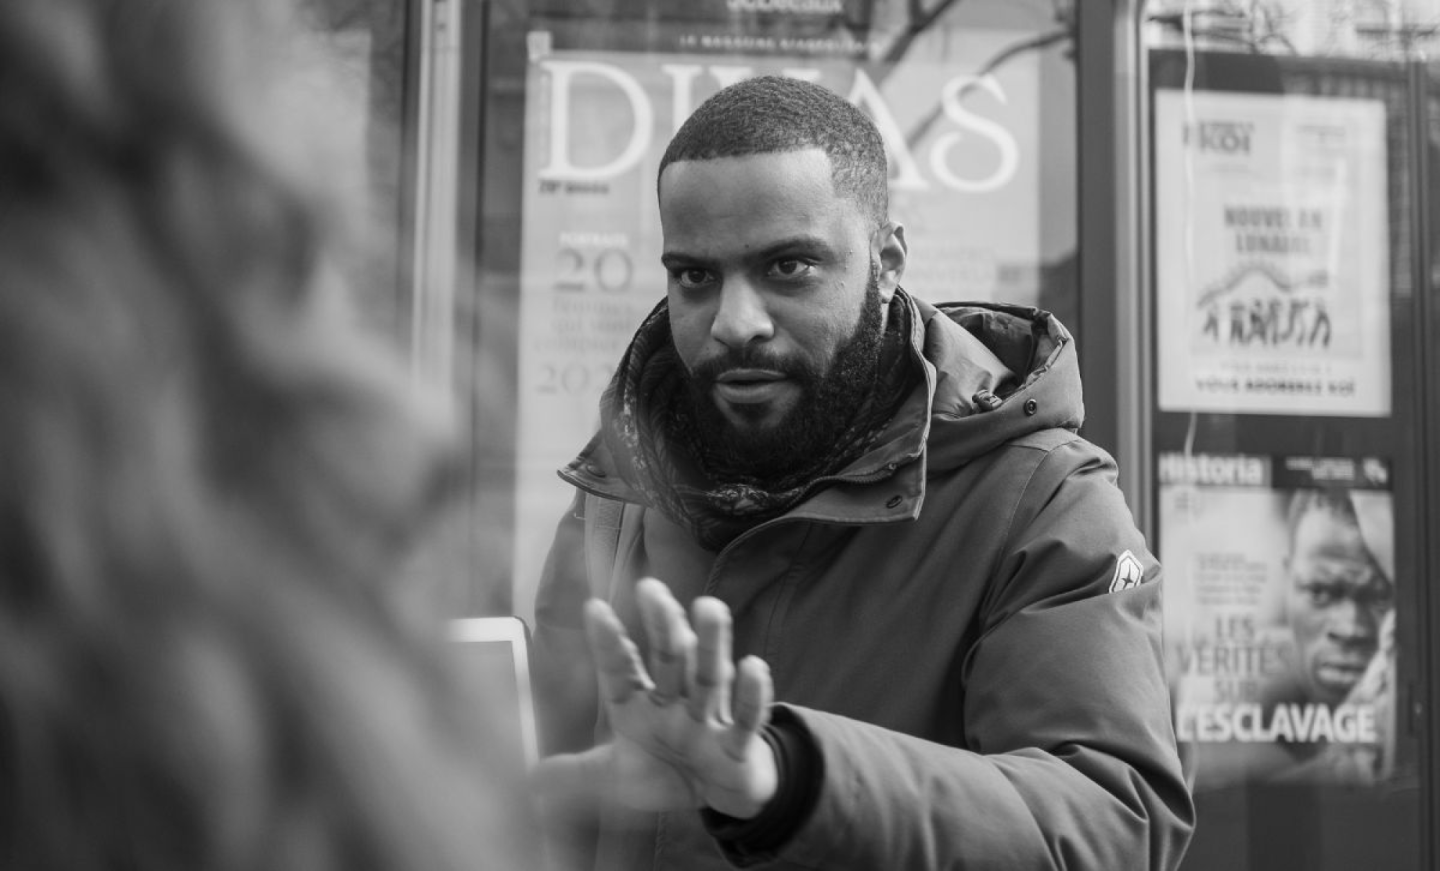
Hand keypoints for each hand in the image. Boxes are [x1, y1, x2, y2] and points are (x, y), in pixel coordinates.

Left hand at [534, 578, 776, 818]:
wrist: (719, 796)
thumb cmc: (668, 771)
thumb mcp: (617, 777)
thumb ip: (577, 775)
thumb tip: (529, 777)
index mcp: (640, 704)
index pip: (621, 669)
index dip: (608, 642)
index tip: (593, 609)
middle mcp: (674, 702)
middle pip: (668, 659)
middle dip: (661, 625)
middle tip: (651, 588)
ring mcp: (708, 719)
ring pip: (708, 676)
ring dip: (710, 643)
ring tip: (709, 606)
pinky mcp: (738, 743)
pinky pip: (745, 717)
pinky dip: (751, 695)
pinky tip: (754, 666)